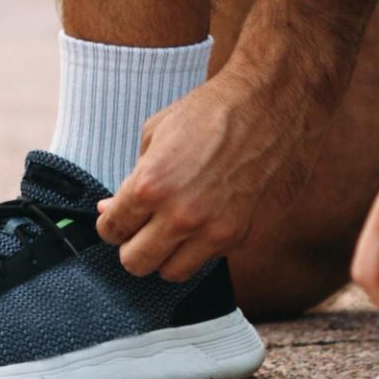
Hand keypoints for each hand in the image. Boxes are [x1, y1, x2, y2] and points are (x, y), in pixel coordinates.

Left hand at [97, 69, 295, 281]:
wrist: (268, 106)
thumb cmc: (209, 112)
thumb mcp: (155, 133)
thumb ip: (132, 177)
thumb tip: (110, 207)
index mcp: (151, 185)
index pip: (112, 229)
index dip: (109, 224)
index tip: (115, 218)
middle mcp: (181, 216)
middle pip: (136, 263)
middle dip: (130, 247)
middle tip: (138, 231)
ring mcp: (214, 231)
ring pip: (171, 273)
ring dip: (164, 256)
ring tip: (168, 234)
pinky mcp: (241, 236)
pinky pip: (208, 259)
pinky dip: (199, 247)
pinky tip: (201, 223)